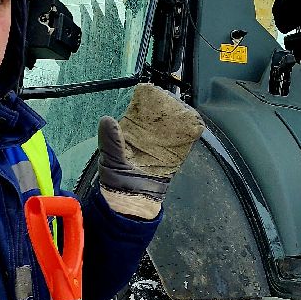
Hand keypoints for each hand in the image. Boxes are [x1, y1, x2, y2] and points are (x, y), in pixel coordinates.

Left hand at [97, 85, 203, 219]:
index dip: (147, 103)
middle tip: (172, 98)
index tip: (153, 93)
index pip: (139, 114)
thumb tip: (107, 118)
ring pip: (172, 128)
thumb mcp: (111, 160)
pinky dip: (189, 133)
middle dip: (166, 108)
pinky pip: (183, 143)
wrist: (133, 206)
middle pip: (158, 118)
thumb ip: (111, 141)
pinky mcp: (174, 158)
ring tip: (183, 109)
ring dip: (179, 118)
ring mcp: (161, 148)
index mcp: (128, 136)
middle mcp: (146, 139)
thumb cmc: (117, 183)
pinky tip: (193, 124)